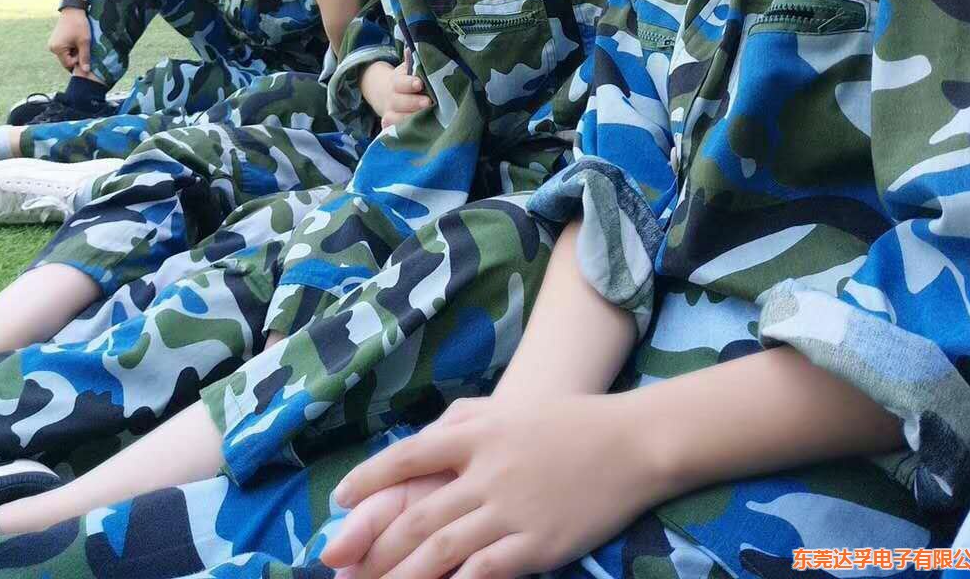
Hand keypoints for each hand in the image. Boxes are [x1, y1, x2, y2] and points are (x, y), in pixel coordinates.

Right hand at [48, 7, 92, 76]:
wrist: (73, 9)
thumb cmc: (79, 24)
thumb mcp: (84, 41)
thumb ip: (84, 57)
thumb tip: (86, 71)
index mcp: (57, 49)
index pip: (68, 64)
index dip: (78, 60)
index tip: (84, 50)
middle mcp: (52, 48)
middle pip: (66, 60)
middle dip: (75, 56)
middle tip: (82, 45)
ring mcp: (52, 44)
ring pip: (65, 55)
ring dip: (73, 51)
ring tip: (79, 41)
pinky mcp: (55, 40)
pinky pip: (63, 49)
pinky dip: (70, 47)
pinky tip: (75, 39)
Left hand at [324, 392, 665, 578]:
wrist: (630, 443)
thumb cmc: (567, 423)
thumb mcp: (509, 408)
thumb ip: (462, 422)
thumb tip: (421, 441)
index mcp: (478, 433)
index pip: (408, 456)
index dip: (369, 480)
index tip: (338, 501)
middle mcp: (487, 471)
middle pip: (417, 515)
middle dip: (373, 547)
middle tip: (339, 568)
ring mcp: (511, 511)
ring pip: (442, 551)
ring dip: (402, 576)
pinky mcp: (536, 546)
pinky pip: (484, 574)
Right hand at [361, 54, 432, 128]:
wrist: (385, 95)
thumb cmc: (406, 81)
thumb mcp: (406, 70)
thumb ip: (411, 61)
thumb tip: (413, 48)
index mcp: (396, 83)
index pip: (400, 83)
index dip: (409, 84)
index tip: (419, 84)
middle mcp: (392, 99)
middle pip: (399, 102)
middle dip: (413, 103)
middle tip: (428, 103)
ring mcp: (391, 114)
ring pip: (395, 119)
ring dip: (408, 119)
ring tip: (425, 120)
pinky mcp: (392, 128)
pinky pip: (393, 132)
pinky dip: (400, 134)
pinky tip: (412, 135)